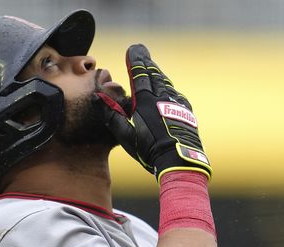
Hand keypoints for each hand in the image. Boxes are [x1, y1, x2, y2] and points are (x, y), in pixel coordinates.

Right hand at [93, 44, 210, 180]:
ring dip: (158, 74)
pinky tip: (168, 90)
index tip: (133, 48)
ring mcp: (177, 104)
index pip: (140, 73)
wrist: (179, 160)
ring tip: (153, 68)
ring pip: (166, 83)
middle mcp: (163, 98)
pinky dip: (169, 88)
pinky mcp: (186, 113)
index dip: (136, 60)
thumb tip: (97, 97)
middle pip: (155, 74)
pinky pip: (176, 95)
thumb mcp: (124, 134)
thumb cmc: (148, 149)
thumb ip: (110, 114)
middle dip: (147, 63)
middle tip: (142, 52)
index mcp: (146, 100)